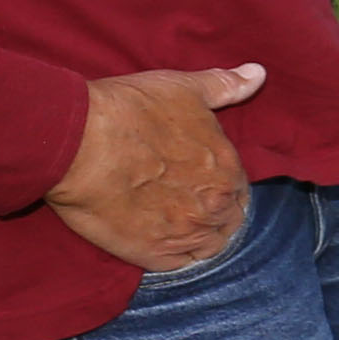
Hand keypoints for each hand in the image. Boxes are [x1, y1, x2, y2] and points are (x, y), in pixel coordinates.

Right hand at [49, 64, 266, 272]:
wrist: (79, 142)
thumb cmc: (131, 110)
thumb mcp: (184, 89)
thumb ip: (225, 86)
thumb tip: (259, 74)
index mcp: (228, 168)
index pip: (238, 188)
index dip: (222, 185)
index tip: (201, 181)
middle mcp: (214, 205)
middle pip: (227, 219)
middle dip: (213, 212)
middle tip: (185, 203)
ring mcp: (185, 233)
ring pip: (207, 246)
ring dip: (197, 236)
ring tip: (173, 224)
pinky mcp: (152, 254)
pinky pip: (176, 265)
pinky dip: (172, 256)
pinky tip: (157, 241)